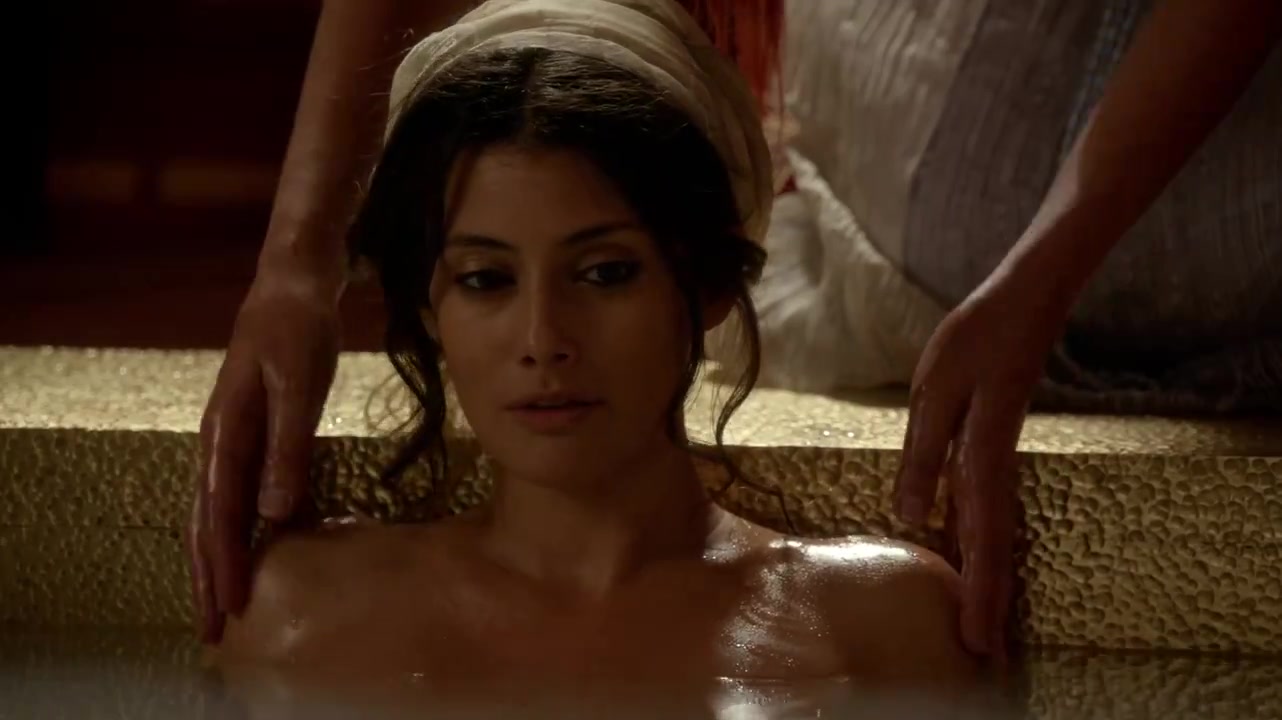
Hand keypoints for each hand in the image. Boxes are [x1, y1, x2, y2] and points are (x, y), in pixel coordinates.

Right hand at [189, 270, 340, 642]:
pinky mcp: (253, 430)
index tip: (228, 605)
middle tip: (213, 627)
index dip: (224, 562)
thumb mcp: (299, 385)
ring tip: (223, 598)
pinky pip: (239, 488)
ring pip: (219, 508)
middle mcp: (220, 440)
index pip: (221, 513)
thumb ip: (289, 447)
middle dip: (210, 574)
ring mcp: (233, 435)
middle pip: (210, 520)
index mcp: (226, 432)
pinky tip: (256, 544)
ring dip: (221, 555)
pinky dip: (241, 524)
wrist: (293, 284)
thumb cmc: (298, 329)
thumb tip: (275, 514)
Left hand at [894, 265, 1070, 658]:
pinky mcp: (991, 449)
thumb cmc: (975, 340)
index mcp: (981, 459)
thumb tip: (910, 517)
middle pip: (992, 548)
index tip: (978, 641)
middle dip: (987, 603)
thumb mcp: (934, 392)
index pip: (979, 540)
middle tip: (986, 656)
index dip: (978, 592)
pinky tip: (965, 560)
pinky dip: (979, 544)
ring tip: (983, 626)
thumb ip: (922, 454)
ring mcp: (997, 461)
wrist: (1022, 303)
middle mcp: (994, 469)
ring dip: (985, 580)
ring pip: (991, 533)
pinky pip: (985, 508)